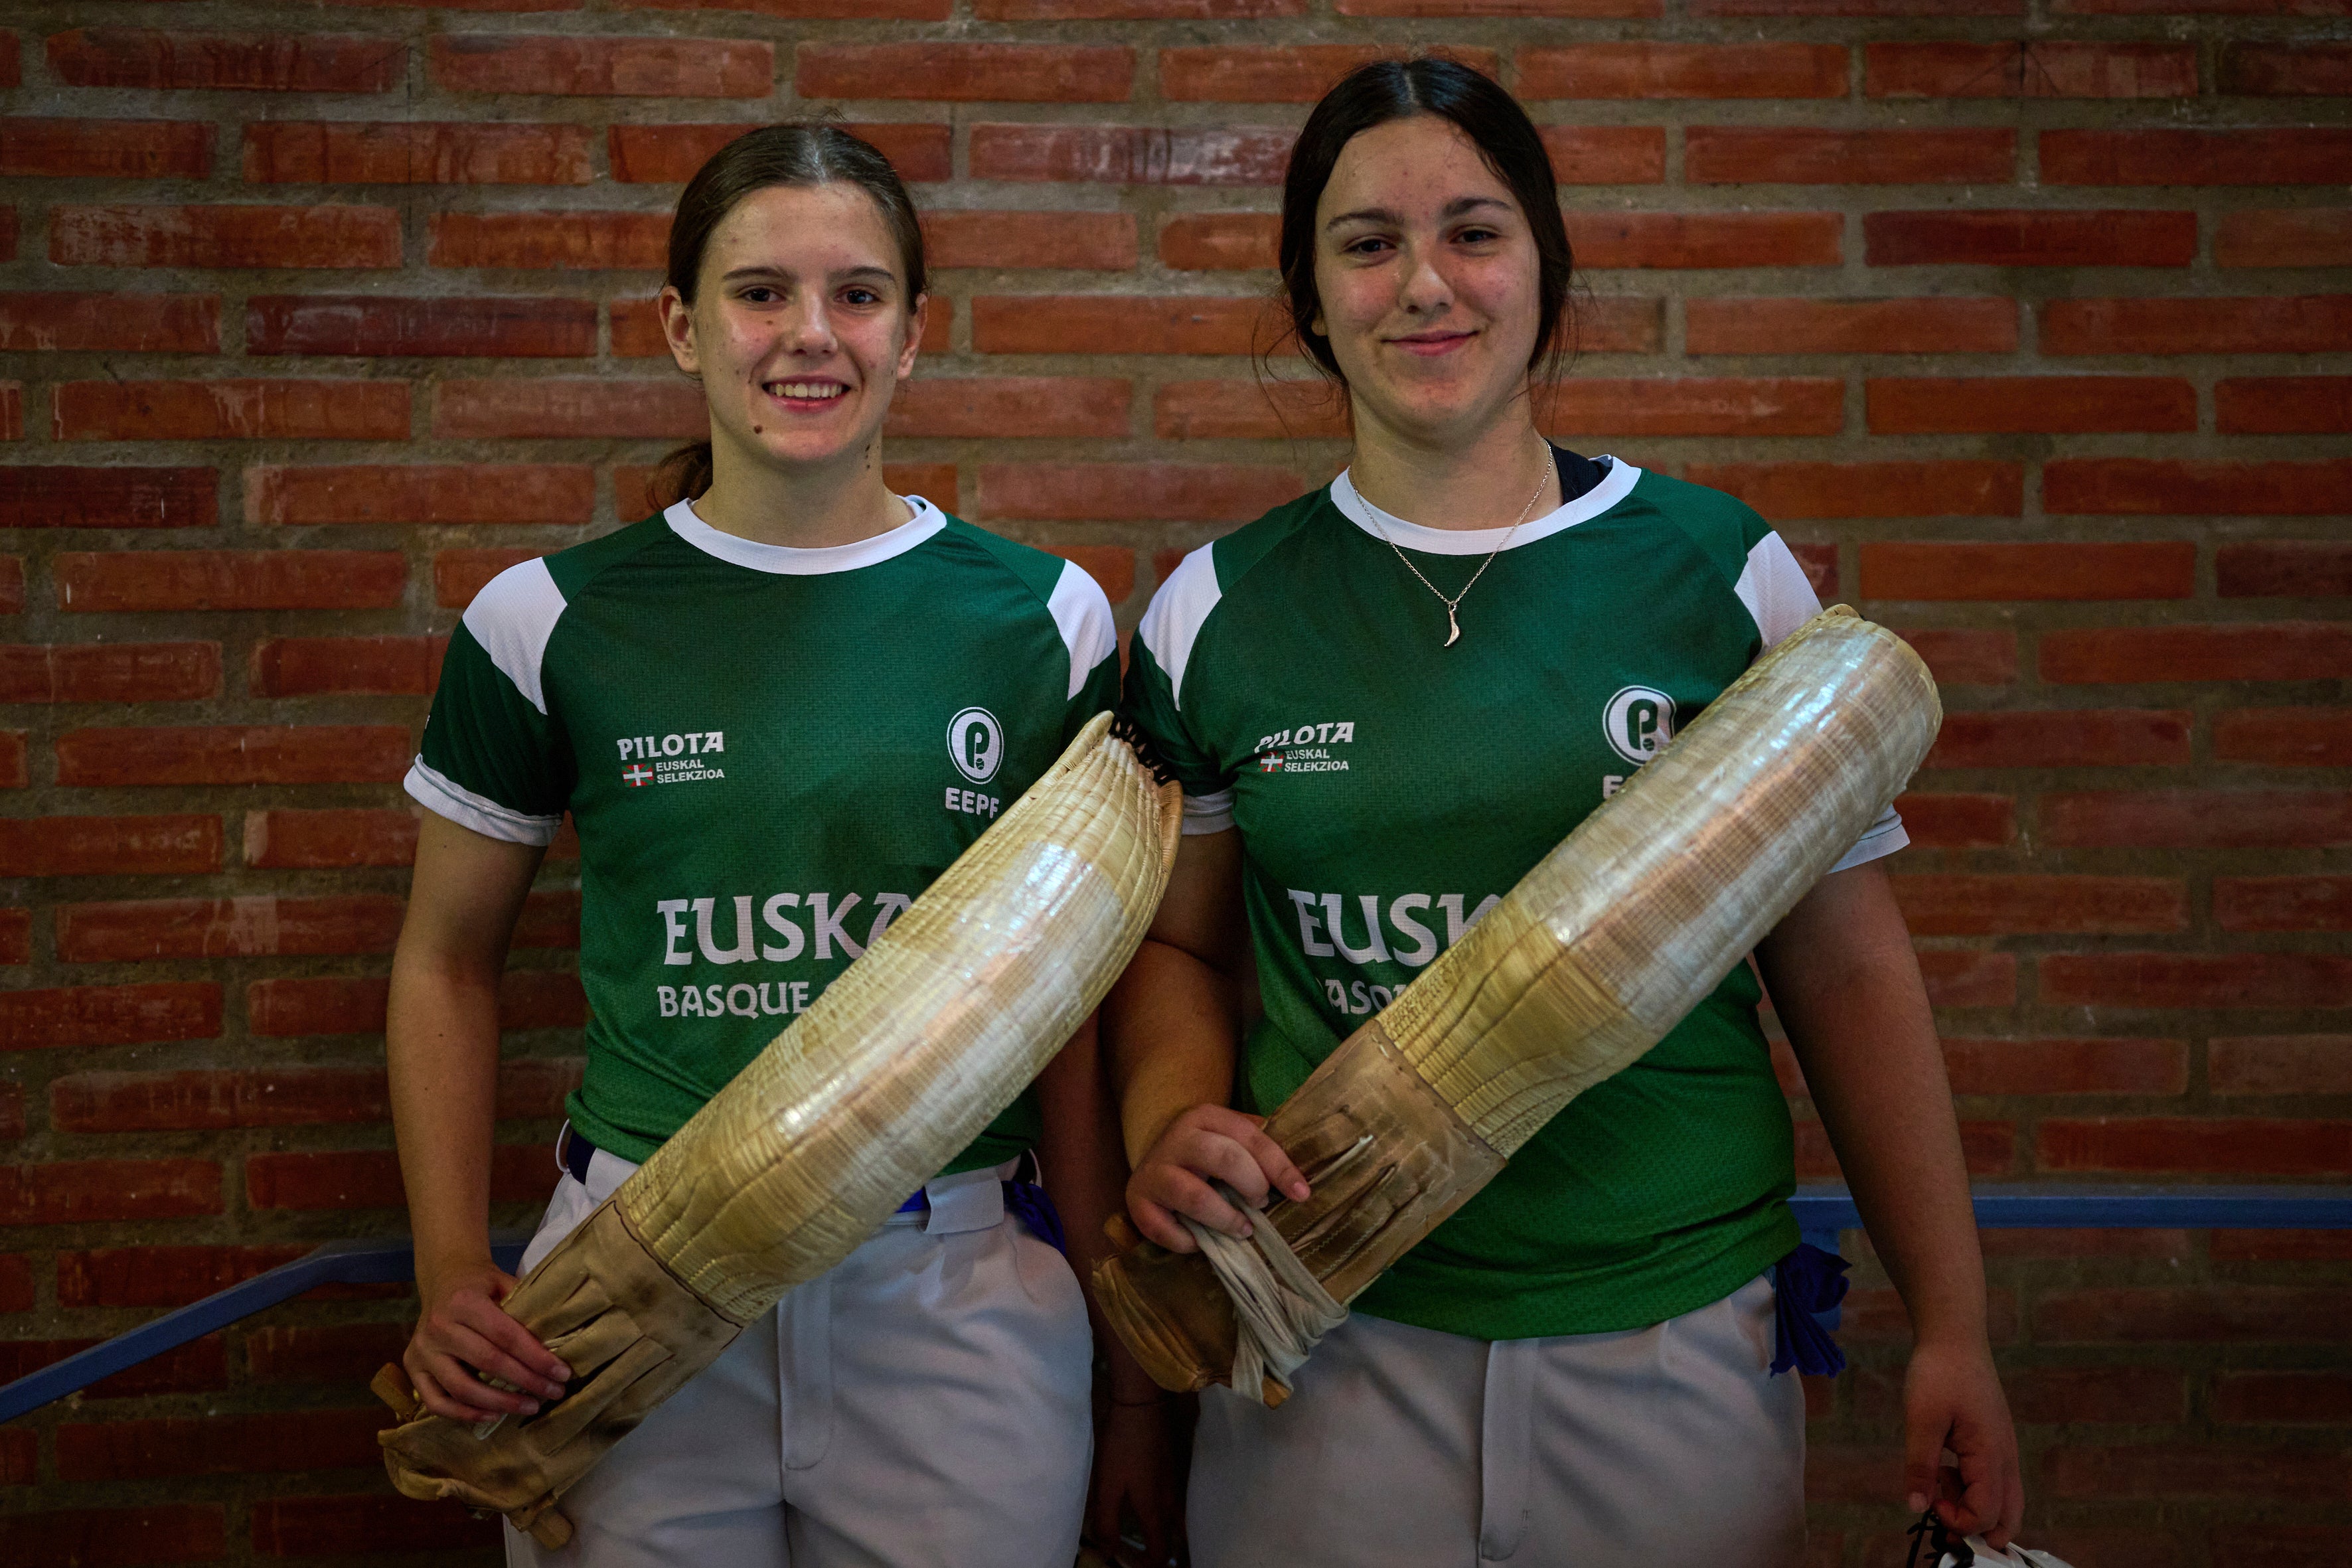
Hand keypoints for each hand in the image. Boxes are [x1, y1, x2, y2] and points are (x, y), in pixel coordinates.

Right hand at [404, 1257, 571, 1423]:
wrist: (443, 1279)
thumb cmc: (481, 1284)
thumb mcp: (504, 1283)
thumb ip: (527, 1307)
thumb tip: (563, 1338)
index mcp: (464, 1302)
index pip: (506, 1335)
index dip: (536, 1357)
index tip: (562, 1374)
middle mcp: (437, 1327)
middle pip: (488, 1362)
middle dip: (526, 1381)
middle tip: (554, 1393)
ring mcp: (421, 1351)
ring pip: (462, 1388)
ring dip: (500, 1402)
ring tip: (531, 1406)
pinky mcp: (412, 1368)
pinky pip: (436, 1402)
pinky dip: (465, 1413)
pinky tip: (494, 1414)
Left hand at [1085, 1397, 1185, 1567]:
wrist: (1142, 1403)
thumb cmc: (1122, 1446)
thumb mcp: (1107, 1485)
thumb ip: (1106, 1521)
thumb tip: (1109, 1551)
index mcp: (1155, 1508)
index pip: (1161, 1550)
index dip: (1149, 1565)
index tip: (1133, 1564)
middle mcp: (1170, 1499)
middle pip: (1175, 1537)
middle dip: (1164, 1552)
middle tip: (1145, 1555)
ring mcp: (1174, 1481)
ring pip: (1177, 1518)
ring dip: (1167, 1532)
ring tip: (1149, 1536)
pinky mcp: (1171, 1465)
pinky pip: (1174, 1501)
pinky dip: (1167, 1513)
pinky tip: (1151, 1503)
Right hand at [1126, 1105, 1309, 1251]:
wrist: (1154, 1159)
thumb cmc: (1207, 1154)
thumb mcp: (1231, 1138)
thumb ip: (1262, 1148)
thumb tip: (1300, 1179)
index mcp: (1204, 1116)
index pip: (1250, 1137)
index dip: (1279, 1167)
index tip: (1301, 1194)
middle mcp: (1176, 1139)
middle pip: (1225, 1159)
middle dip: (1252, 1186)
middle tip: (1261, 1204)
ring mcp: (1153, 1171)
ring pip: (1196, 1198)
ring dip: (1227, 1219)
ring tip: (1242, 1227)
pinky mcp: (1136, 1202)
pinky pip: (1166, 1230)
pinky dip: (1190, 1242)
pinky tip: (1202, 1240)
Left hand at [1903, 1335, 2022, 1550]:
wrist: (1955, 1338)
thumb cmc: (1939, 1374)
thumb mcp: (1921, 1420)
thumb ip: (1921, 1467)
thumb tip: (1917, 1506)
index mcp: (1991, 1456)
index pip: (1987, 1515)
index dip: (1958, 1521)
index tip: (1930, 1501)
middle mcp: (2006, 1459)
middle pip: (2008, 1518)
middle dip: (1977, 1529)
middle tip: (1941, 1517)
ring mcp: (2004, 1451)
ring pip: (2004, 1502)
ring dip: (1973, 1507)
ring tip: (1939, 1484)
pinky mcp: (1996, 1444)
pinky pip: (1993, 1481)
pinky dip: (1973, 1489)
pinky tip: (1945, 1469)